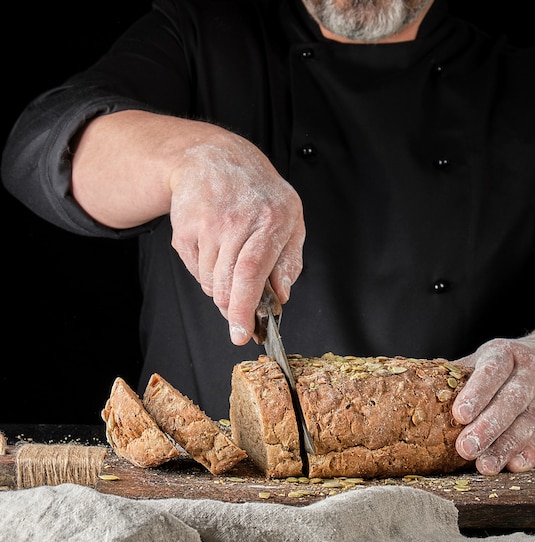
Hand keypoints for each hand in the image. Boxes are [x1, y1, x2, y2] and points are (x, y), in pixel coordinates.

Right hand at [168, 127, 304, 344]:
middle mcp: (235, 222)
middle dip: (233, 308)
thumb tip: (282, 295)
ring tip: (231, 261)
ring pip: (210, 283)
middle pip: (227, 284)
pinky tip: (216, 250)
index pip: (252, 272)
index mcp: (269, 220)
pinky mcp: (184, 230)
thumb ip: (290, 260)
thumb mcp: (291, 217)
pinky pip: (195, 271)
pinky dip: (206, 273)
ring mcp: (206, 225)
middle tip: (239, 315)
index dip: (245, 307)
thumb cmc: (257, 190)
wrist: (213, 158)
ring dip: (221, 288)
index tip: (241, 332)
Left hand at [452, 329, 534, 474]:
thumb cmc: (514, 361)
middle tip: (466, 449)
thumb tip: (419, 386)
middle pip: (512, 400)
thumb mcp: (488, 357)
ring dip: (507, 446)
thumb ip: (460, 374)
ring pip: (531, 420)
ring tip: (485, 465)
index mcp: (507, 352)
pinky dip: (533, 452)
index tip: (459, 415)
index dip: (476, 393)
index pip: (492, 370)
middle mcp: (534, 369)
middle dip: (488, 427)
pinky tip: (514, 464)